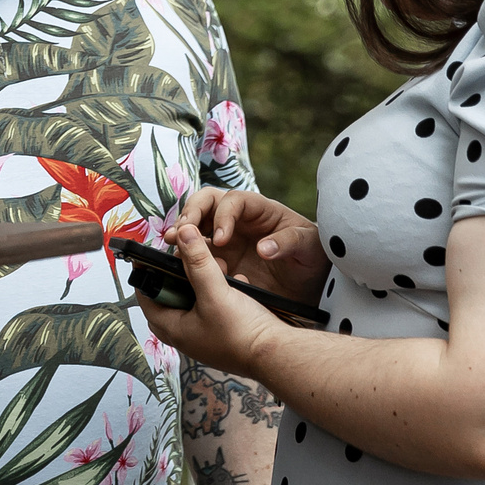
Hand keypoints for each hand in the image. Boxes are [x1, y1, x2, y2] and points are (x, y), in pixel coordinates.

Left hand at [137, 218, 285, 378]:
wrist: (277, 355)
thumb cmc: (243, 332)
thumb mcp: (216, 291)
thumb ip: (197, 261)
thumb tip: (183, 234)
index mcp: (174, 329)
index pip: (146, 297)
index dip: (146, 274)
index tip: (149, 256)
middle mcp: (187, 337)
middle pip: (170, 299)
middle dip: (178, 277)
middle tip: (185, 262)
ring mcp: (206, 339)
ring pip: (195, 303)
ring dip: (203, 284)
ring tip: (216, 270)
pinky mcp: (224, 337)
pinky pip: (215, 310)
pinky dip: (222, 295)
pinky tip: (237, 285)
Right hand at [176, 186, 326, 304]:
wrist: (309, 284)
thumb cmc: (312, 257)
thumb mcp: (310, 248)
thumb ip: (289, 243)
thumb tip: (264, 248)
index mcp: (260, 209)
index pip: (234, 200)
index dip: (224, 215)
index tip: (221, 238)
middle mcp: (238, 218)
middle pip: (206, 202)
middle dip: (191, 213)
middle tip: (182, 233)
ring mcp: (226, 235)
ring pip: (195, 222)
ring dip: (182, 230)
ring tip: (172, 244)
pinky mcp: (219, 255)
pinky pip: (196, 248)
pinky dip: (185, 251)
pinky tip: (179, 261)